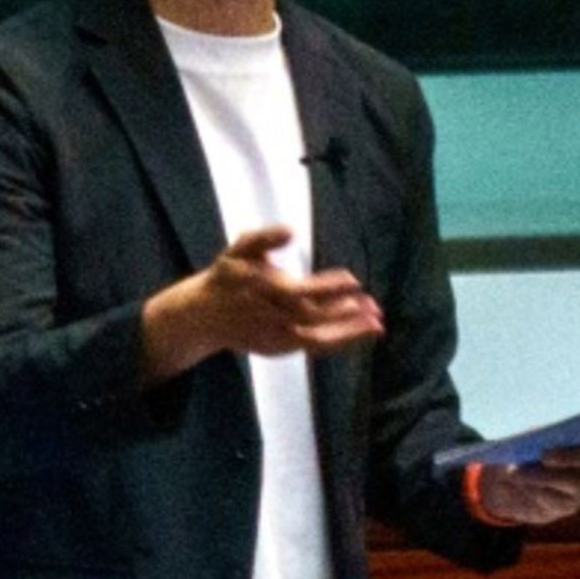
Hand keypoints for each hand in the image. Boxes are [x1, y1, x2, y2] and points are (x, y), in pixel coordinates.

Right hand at [140, 225, 384, 377]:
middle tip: (374, 306)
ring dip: (348, 333)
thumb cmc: (227, 278)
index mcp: (264, 291)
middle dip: (345, 313)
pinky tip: (360, 333)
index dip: (328, 288)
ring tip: (377, 324)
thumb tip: (290, 230)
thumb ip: (262, 238)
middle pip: (313, 318)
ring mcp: (275, 336)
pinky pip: (313, 347)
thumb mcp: (238, 251)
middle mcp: (270, 318)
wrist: (202, 316)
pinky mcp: (278, 348)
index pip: (300, 292)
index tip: (353, 280)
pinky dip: (338, 342)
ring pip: (316, 339)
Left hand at [470, 434, 579, 532]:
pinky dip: (534, 490)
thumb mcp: (531, 439)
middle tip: (544, 455)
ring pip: (572, 481)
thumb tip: (541, 439)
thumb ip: (541, 436)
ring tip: (515, 472)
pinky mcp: (569, 506)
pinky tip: (522, 486)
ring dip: (542, 476)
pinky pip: (554, 498)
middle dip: (569, 456)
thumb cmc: (529, 453)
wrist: (513, 486)